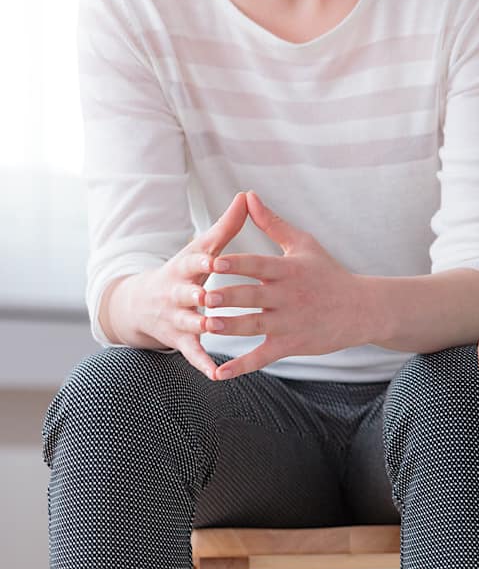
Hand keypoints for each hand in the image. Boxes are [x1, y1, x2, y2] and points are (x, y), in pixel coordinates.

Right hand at [107, 193, 248, 378]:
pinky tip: (216, 373)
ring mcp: (176, 318)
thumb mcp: (200, 247)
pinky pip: (192, 353)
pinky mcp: (180, 340)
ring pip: (188, 322)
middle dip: (196, 295)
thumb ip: (226, 226)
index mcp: (184, 268)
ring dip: (200, 325)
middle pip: (186, 294)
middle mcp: (176, 293)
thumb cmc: (184, 270)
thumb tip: (247, 195)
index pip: (193, 262)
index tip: (215, 259)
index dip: (203, 261)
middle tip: (210, 296)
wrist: (141, 303)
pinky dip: (203, 363)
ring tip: (214, 327)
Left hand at [206, 192, 370, 380]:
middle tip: (204, 296)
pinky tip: (219, 373)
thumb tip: (248, 196)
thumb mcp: (304, 244)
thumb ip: (272, 223)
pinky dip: (241, 366)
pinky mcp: (291, 344)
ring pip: (255, 325)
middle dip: (229, 296)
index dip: (237, 264)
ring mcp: (289, 322)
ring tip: (207, 326)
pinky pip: (263, 356)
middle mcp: (288, 296)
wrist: (361, 308)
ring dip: (231, 327)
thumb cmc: (329, 273)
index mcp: (289, 270)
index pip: (259, 264)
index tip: (214, 261)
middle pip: (253, 295)